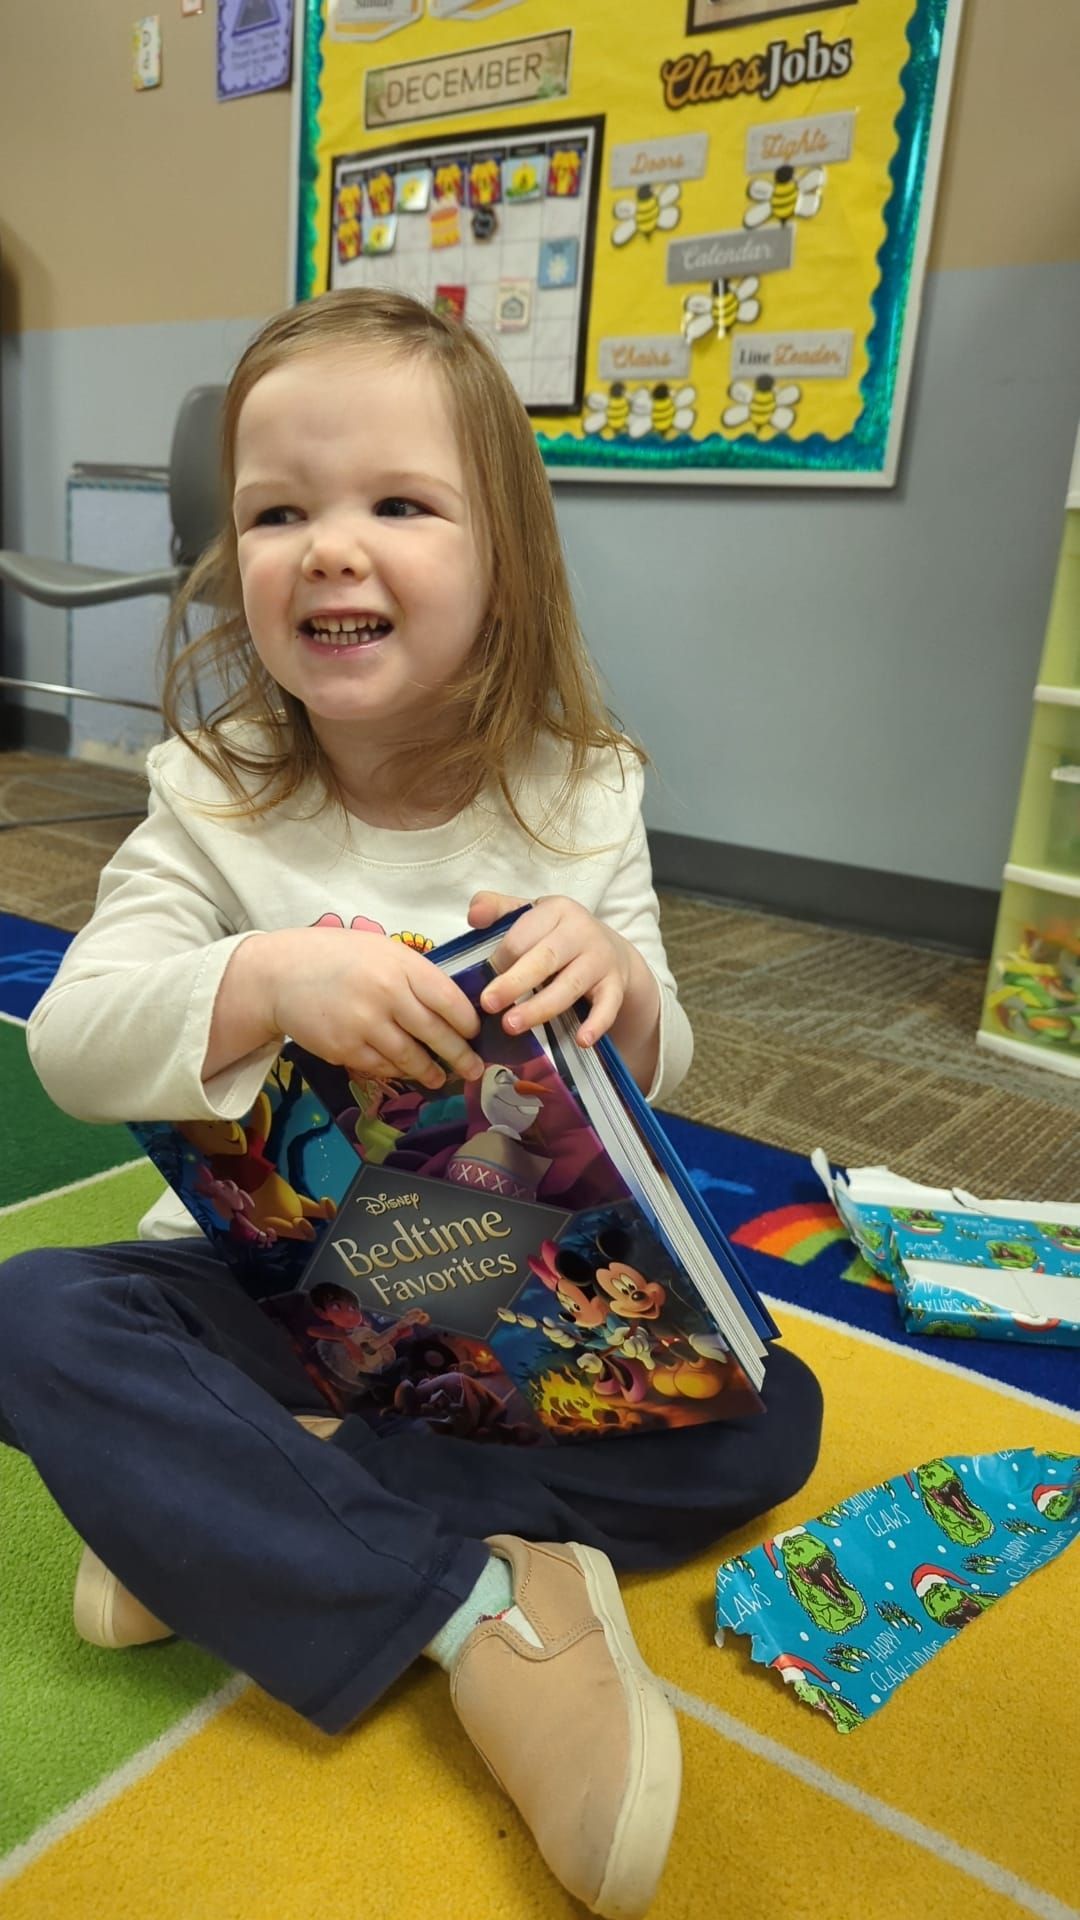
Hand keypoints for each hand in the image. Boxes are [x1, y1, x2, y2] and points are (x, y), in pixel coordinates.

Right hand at [220, 927, 483, 1090]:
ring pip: (411, 1058)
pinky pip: (382, 1067)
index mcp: (401, 965)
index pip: (449, 1000)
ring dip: (431, 1071)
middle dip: (461, 1056)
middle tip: (475, 1069)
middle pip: (436, 1034)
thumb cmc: (335, 957)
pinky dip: (398, 1071)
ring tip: (442, 1078)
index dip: (468, 1022)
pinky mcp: (345, 1049)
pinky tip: (406, 1071)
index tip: (476, 1034)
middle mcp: (387, 995)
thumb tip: (452, 1003)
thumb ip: (413, 973)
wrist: (279, 974)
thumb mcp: (380, 950)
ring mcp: (365, 1025)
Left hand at [467, 891, 637, 1046]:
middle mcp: (581, 931)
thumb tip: (474, 916)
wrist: (611, 951)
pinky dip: (597, 1023)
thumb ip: (498, 910)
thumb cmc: (557, 936)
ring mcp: (601, 959)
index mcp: (556, 910)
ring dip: (540, 1007)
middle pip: (545, 958)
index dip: (499, 961)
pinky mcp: (615, 985)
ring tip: (512, 1026)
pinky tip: (582, 1040)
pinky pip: (607, 1006)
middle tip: (489, 1004)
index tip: (482, 983)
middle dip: (514, 983)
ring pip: (569, 985)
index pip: (522, 936)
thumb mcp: (531, 916)